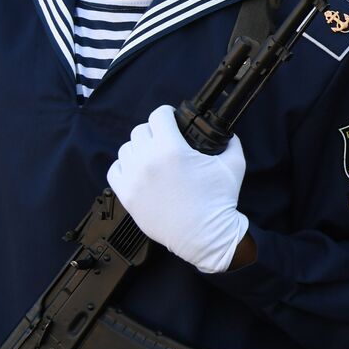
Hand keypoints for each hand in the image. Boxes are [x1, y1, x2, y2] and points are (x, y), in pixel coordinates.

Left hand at [107, 105, 249, 273]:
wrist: (204, 235)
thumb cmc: (218, 201)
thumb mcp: (234, 165)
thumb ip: (231, 143)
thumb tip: (228, 135)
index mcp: (172, 150)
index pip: (158, 116)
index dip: (167, 114)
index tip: (172, 119)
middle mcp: (147, 161)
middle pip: (140, 130)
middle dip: (154, 131)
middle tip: (166, 141)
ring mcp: (133, 179)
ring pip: (126, 148)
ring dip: (139, 148)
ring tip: (152, 157)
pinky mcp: (126, 195)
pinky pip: (114, 170)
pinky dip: (124, 167)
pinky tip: (138, 171)